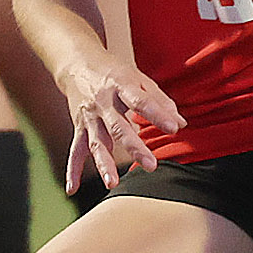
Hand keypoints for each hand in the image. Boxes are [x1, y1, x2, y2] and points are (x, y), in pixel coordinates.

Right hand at [56, 54, 179, 194]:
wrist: (77, 63)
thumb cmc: (114, 72)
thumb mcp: (138, 78)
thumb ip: (159, 100)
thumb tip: (181, 124)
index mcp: (120, 85)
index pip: (140, 101)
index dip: (157, 115)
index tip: (174, 129)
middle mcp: (102, 102)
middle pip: (118, 127)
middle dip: (134, 148)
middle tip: (151, 166)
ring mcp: (89, 116)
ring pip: (96, 143)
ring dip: (104, 164)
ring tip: (113, 184)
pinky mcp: (78, 126)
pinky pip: (75, 150)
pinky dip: (72, 170)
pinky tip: (72, 189)